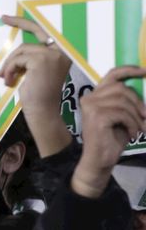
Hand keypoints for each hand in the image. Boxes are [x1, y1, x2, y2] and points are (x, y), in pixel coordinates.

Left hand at [0, 14, 73, 154]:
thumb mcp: (34, 71)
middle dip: (20, 21)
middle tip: (3, 18)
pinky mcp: (41, 60)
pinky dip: (9, 69)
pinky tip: (9, 81)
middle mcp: (61, 51)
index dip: (28, 23)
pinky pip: (17, 59)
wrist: (43, 110)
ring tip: (6, 78)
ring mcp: (52, 54)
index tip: (10, 17)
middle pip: (37, 29)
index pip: (45, 32)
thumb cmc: (37, 93)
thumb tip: (15, 51)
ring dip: (9, 64)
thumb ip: (30, 58)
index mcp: (62, 53)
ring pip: (21, 50)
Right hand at [72, 66, 145, 197]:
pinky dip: (132, 124)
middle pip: (121, 88)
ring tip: (140, 128)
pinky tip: (133, 134)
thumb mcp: (123, 116)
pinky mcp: (96, 116)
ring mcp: (91, 107)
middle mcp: (89, 98)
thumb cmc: (112, 138)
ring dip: (137, 116)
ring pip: (123, 101)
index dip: (129, 70)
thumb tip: (144, 89)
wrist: (100, 159)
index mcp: (95, 96)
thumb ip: (128, 102)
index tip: (145, 71)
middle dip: (138, 102)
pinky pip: (122, 114)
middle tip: (145, 117)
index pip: (112, 75)